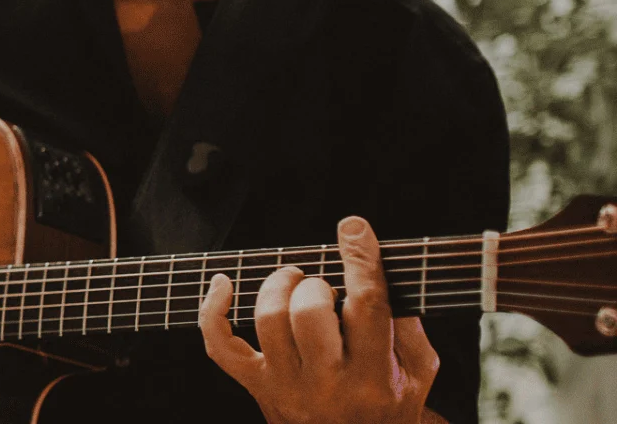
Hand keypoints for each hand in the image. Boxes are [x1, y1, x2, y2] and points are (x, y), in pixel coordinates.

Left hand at [199, 217, 440, 423]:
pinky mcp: (257, 387)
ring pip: (268, 320)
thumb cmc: (389, 401)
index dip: (360, 261)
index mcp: (375, 377)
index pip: (366, 306)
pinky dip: (212, 310)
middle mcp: (328, 385)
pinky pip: (219, 346)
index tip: (353, 229)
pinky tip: (223, 283)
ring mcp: (287, 387)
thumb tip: (374, 270)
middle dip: (315, 285)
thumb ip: (406, 322)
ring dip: (278, 286)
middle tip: (322, 287)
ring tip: (294, 283)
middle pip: (308, 312)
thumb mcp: (417, 369)